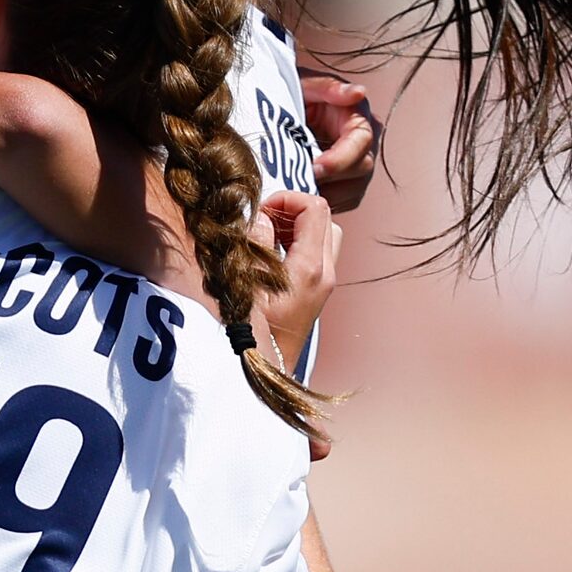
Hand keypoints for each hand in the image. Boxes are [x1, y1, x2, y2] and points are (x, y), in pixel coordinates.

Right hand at [253, 190, 338, 369]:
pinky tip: (271, 258)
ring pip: (325, 237)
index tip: (261, 211)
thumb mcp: (245, 280)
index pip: (315, 208)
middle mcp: (325, 274)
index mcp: (311, 266)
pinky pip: (316, 256)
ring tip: (267, 238)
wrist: (264, 372)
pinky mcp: (317, 295)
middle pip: (325, 219)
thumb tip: (261, 218)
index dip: (287, 200)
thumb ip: (256, 242)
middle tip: (265, 221)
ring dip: (298, 228)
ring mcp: (324, 285)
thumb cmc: (250, 331)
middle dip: (294, 211)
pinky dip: (298, 246)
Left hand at [300, 73, 378, 212]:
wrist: (283, 112)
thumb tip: (358, 92)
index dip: (339, 158)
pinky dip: (322, 203)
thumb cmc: (296, 96)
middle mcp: (365, 145)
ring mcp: (358, 167)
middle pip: (360, 170)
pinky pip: (342, 202)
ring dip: (327, 195)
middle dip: (330, 180)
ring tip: (298, 196)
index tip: (314, 168)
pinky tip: (301, 201)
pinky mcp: (347, 185)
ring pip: (353, 191)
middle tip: (299, 186)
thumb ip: (329, 88)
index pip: (360, 142)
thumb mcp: (306, 86)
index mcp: (359, 119)